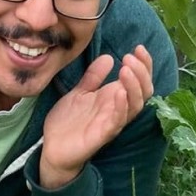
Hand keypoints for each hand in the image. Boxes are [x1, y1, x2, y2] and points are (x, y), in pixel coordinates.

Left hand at [39, 45, 153, 188]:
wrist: (52, 147)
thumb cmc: (68, 122)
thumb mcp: (80, 93)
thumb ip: (93, 77)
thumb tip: (108, 57)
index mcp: (115, 99)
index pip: (139, 81)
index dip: (144, 65)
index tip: (138, 48)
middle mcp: (118, 110)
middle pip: (144, 92)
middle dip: (142, 72)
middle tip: (130, 57)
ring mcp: (112, 123)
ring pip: (135, 106)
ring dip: (134, 86)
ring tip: (126, 69)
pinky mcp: (102, 135)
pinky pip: (117, 121)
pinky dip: (121, 106)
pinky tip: (118, 91)